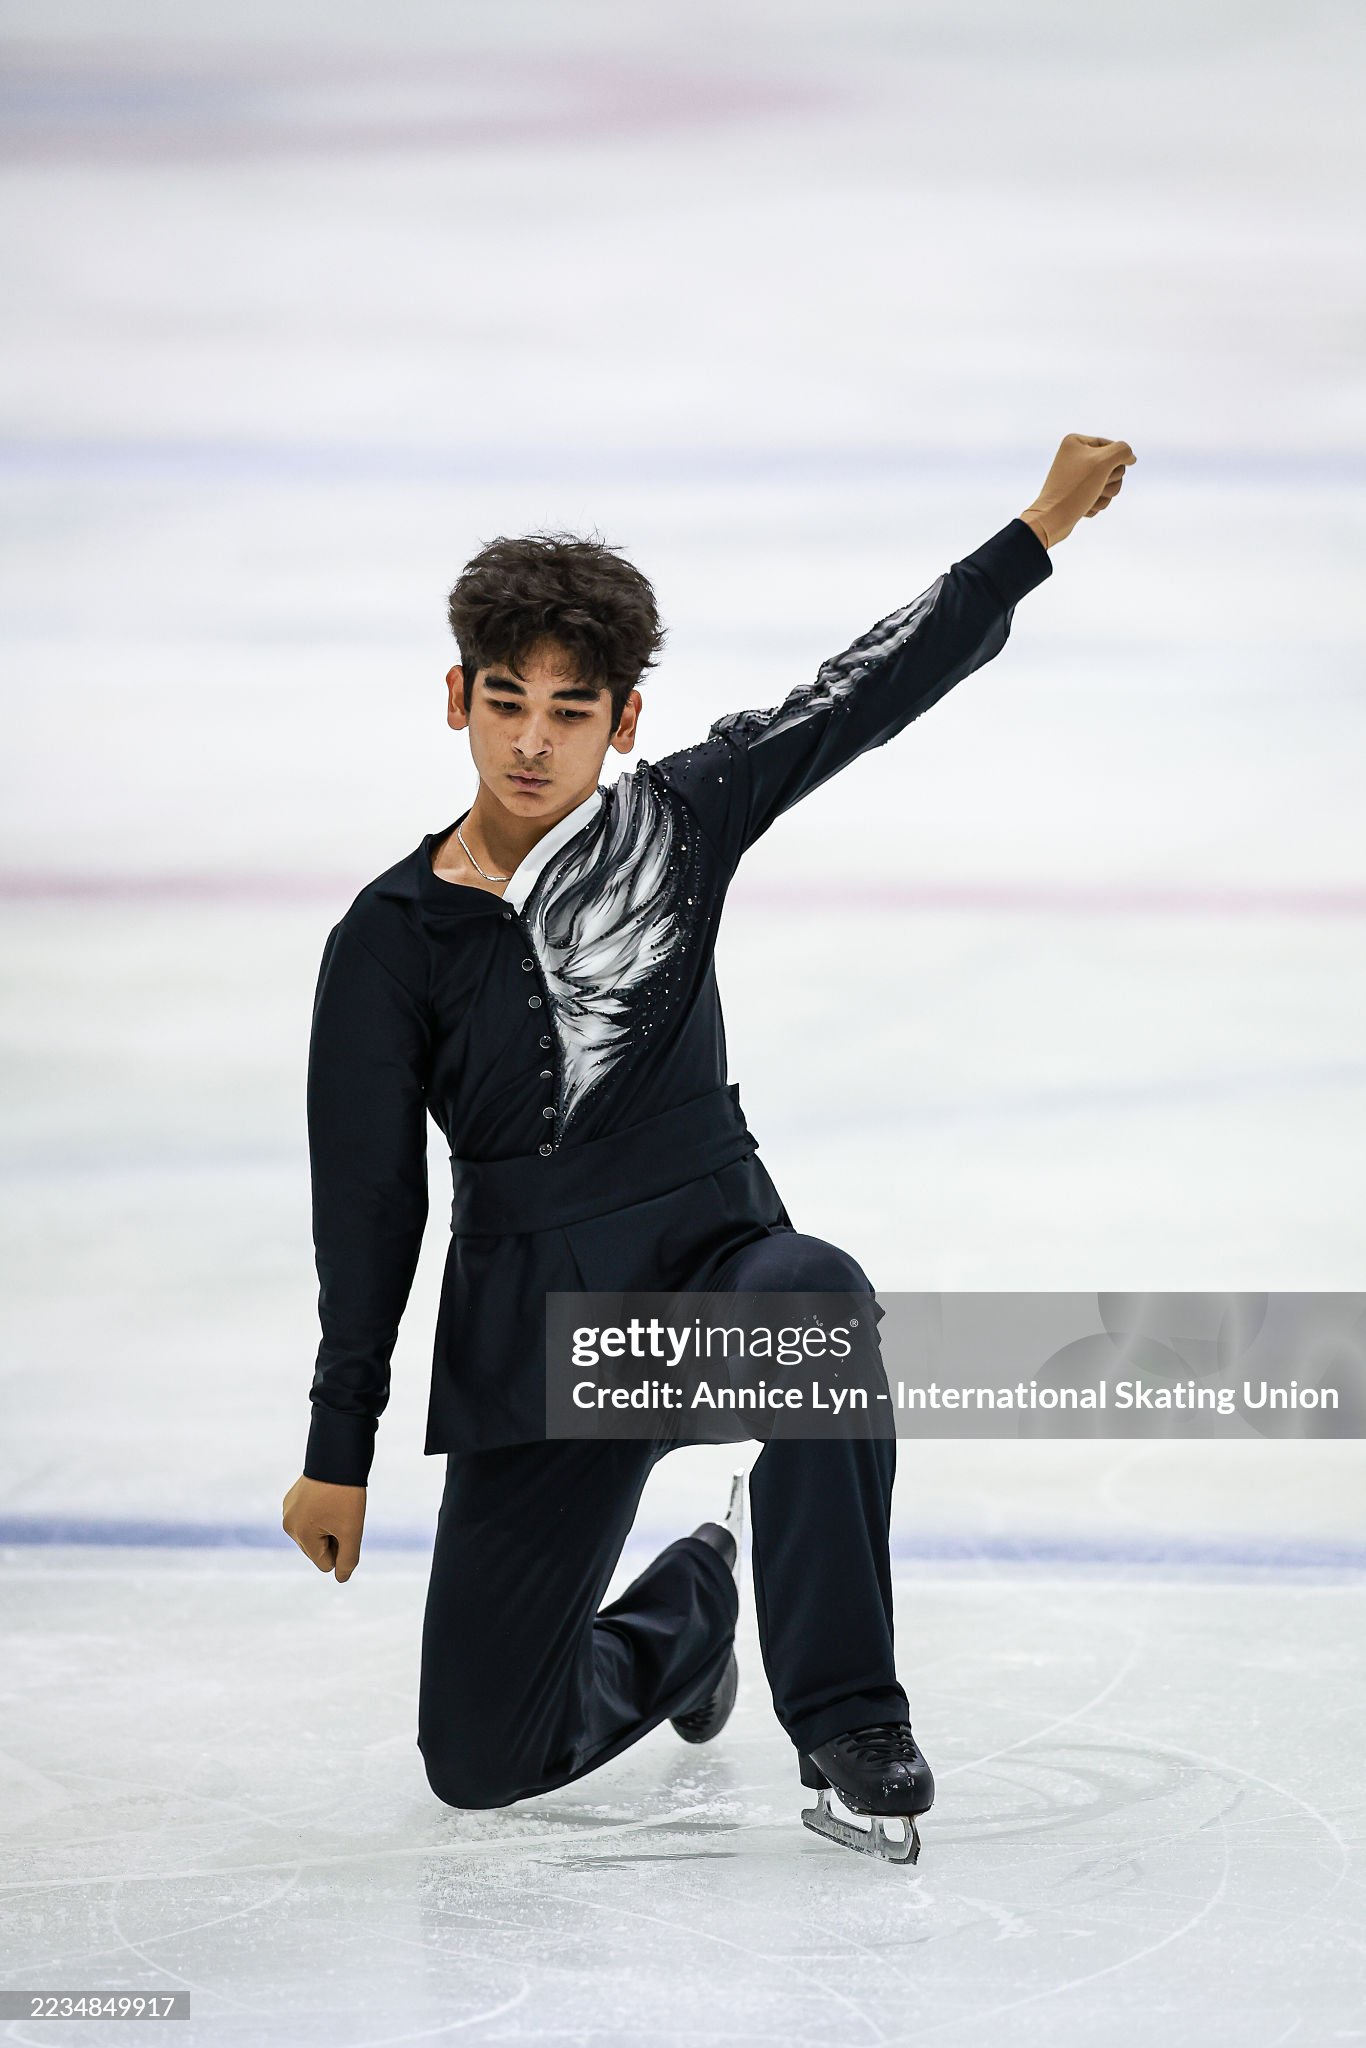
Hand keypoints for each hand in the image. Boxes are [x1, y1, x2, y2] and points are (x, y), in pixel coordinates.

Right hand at [282, 1474, 366, 1580]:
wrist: (338, 1456)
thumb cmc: (346, 1495)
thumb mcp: (352, 1530)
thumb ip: (348, 1559)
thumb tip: (340, 1578)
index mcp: (300, 1534)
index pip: (325, 1563)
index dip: (343, 1548)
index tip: (348, 1527)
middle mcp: (288, 1524)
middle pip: (317, 1549)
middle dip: (333, 1538)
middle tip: (343, 1514)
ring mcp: (288, 1510)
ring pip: (313, 1534)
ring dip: (327, 1526)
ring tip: (335, 1505)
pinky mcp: (291, 1498)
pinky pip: (309, 1517)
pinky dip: (321, 1514)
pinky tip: (328, 1498)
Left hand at [1021, 433, 1135, 547]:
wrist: (1052, 519)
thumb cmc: (1075, 488)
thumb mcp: (1103, 462)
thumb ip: (1122, 451)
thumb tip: (1131, 457)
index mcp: (1076, 442)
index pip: (1113, 447)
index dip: (1115, 462)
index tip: (1103, 473)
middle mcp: (1074, 456)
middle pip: (1113, 466)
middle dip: (1110, 481)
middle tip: (1096, 487)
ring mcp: (1076, 476)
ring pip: (1109, 483)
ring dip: (1104, 495)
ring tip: (1089, 499)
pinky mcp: (1077, 493)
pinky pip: (1099, 496)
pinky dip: (1096, 504)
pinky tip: (1083, 507)